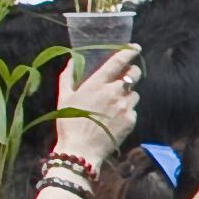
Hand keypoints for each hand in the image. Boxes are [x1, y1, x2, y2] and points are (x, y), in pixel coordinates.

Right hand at [51, 45, 139, 160]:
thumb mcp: (63, 98)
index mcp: (97, 84)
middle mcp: (114, 92)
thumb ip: (68, 77)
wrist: (82, 150)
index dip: (129, 52)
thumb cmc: (69, 123)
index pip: (118, 61)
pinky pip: (133, 110)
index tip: (135, 47)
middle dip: (132, 72)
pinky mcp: (131, 120)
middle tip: (125, 77)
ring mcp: (125, 107)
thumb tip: (71, 61)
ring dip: (128, 95)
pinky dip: (126, 111)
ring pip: (134, 93)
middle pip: (134, 74)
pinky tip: (114, 119)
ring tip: (114, 104)